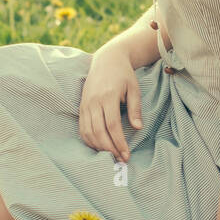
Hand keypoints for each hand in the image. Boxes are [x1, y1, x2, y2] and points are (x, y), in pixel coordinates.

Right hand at [79, 43, 142, 161]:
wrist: (107, 60)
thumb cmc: (123, 75)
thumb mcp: (134, 89)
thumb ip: (135, 109)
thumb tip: (138, 128)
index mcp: (108, 96)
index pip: (112, 125)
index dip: (119, 142)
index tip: (127, 155)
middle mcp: (94, 101)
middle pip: (99, 131)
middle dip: (110, 149)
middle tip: (120, 159)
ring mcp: (85, 104)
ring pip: (88, 132)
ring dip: (98, 147)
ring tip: (111, 155)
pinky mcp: (81, 106)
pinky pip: (82, 128)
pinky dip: (89, 140)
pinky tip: (99, 147)